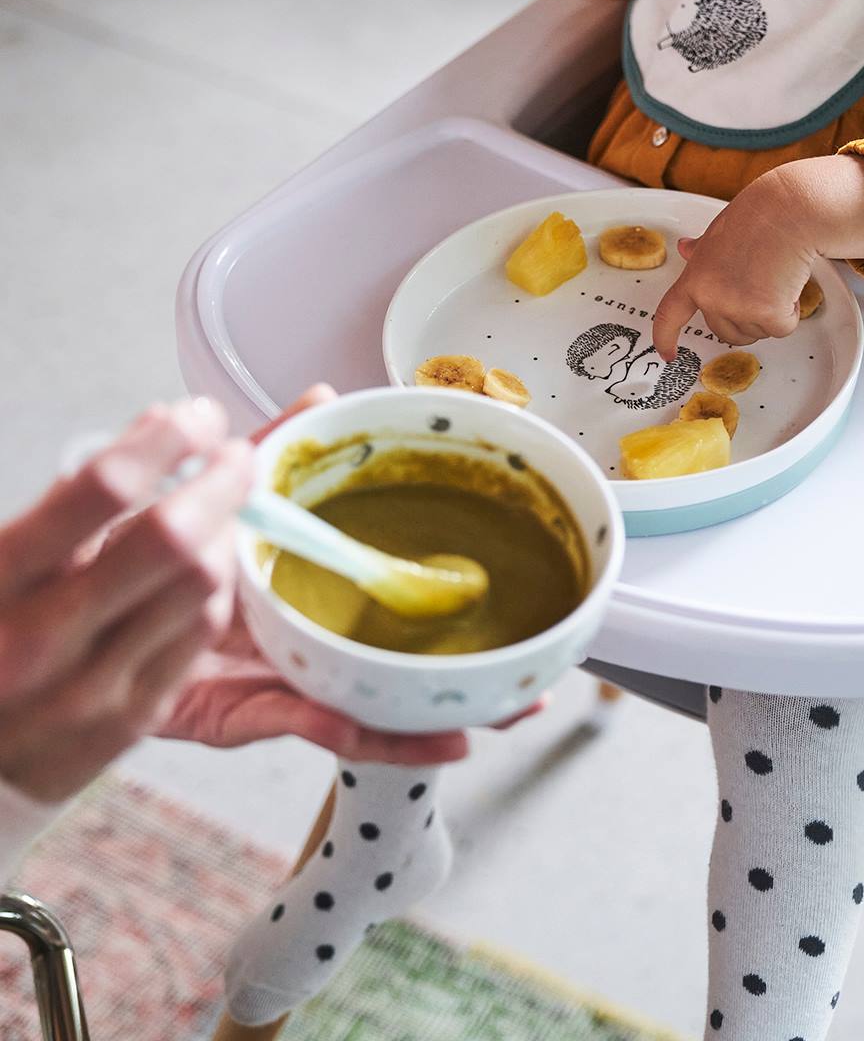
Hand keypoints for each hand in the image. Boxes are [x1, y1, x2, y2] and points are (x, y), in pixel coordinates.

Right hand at [0, 398, 253, 802]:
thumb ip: (73, 497)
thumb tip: (159, 422)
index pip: (103, 487)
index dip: (168, 439)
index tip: (198, 417)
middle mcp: (39, 640)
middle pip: (172, 538)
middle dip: (221, 480)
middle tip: (234, 454)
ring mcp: (88, 688)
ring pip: (202, 586)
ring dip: (226, 531)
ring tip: (224, 506)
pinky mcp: (128, 720)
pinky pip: (200, 634)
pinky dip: (218, 586)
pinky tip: (211, 563)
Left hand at [158, 383, 541, 761]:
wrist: (62, 613)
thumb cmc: (132, 555)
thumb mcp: (212, 488)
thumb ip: (266, 450)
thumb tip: (325, 396)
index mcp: (300, 583)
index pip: (385, 583)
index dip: (446, 592)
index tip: (510, 587)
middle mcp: (300, 634)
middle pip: (397, 654)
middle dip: (469, 669)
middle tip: (532, 673)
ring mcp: (282, 675)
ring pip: (378, 700)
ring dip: (447, 708)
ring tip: (509, 708)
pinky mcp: (251, 712)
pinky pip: (324, 724)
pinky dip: (384, 734)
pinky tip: (439, 737)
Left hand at [651, 156, 863, 360]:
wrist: (789, 210)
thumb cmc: (759, 214)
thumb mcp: (718, 233)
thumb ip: (702, 251)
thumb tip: (686, 248)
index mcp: (695, 276)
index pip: (670, 315)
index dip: (666, 337)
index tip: (667, 353)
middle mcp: (711, 297)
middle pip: (725, 332)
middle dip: (744, 316)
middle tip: (758, 282)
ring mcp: (738, 308)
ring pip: (756, 332)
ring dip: (770, 312)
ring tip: (774, 275)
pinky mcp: (768, 314)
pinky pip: (781, 328)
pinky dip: (790, 311)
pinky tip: (788, 281)